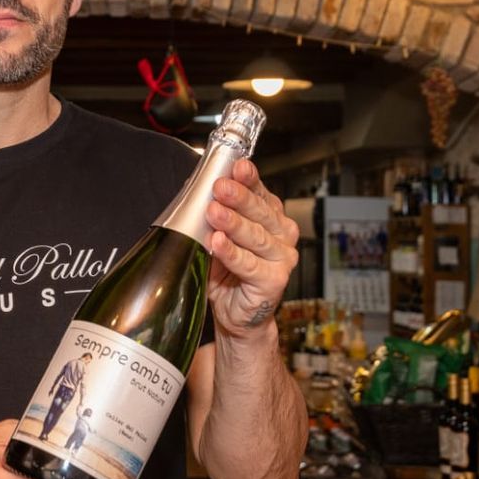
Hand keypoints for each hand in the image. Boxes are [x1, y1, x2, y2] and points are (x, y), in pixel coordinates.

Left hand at [205, 158, 298, 337]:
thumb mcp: (217, 234)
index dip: (249, 179)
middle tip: (220, 187)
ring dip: (234, 223)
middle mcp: (281, 234)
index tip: (236, 167)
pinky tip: (219, 243)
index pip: (260, 192)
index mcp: (270, 216)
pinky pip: (250, 265)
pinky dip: (232, 253)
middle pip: (260, 212)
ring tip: (215, 213)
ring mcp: (281, 258)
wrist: (235, 312)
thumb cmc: (228, 272)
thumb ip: (214, 210)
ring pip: (256, 237)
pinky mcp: (274, 281)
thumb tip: (196, 184)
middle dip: (239, 198)